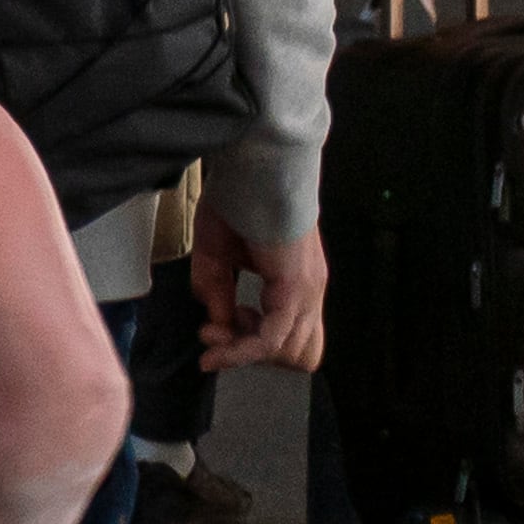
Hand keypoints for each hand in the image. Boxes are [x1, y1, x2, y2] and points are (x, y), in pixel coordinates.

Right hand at [191, 203, 327, 376]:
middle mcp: (309, 290)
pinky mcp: (295, 288)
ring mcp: (307, 290)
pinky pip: (272, 338)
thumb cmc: (238, 201)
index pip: (293, 338)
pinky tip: (216, 344)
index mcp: (298, 281)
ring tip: (214, 332)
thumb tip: (220, 325)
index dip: (255, 344)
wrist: (254, 169)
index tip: (217, 331)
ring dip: (244, 352)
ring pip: (290, 352)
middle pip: (301, 354)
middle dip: (255, 355)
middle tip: (219, 335)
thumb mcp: (217, 256)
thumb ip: (218, 293)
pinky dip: (241, 350)